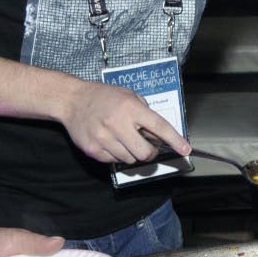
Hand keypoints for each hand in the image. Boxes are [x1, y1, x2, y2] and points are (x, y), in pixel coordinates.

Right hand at [60, 79, 188, 164]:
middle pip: (145, 152)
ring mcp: (104, 138)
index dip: (175, 140)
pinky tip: (111, 142)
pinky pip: (114, 161)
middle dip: (150, 152)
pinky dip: (117, 155)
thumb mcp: (129, 95)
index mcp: (130, 108)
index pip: (159, 127)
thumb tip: (159, 135)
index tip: (185, 149)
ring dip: (132, 153)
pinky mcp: (93, 149)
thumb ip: (145, 113)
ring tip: (124, 139)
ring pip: (130, 160)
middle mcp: (117, 123)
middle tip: (146, 145)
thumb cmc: (103, 97)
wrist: (72, 101)